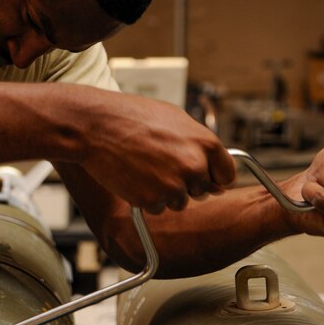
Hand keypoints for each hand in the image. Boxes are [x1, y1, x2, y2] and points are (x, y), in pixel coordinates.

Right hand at [77, 92, 235, 212]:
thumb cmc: (132, 116)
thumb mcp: (175, 119)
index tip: (205, 177)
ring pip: (179, 202)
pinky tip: (133, 176)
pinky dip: (145, 197)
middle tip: (160, 164)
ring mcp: (173, 186)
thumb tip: (212, 167)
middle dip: (185, 183)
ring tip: (144, 167)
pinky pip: (156, 208)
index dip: (214, 177)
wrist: (96, 126)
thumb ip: (198, 143)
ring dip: (165, 192)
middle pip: (202, 190)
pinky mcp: (151, 200)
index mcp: (206, 143)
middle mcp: (194, 166)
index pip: (227, 175)